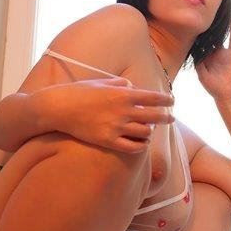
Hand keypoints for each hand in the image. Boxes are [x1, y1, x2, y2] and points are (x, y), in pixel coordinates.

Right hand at [53, 77, 174, 153]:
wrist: (59, 108)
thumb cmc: (79, 92)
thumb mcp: (101, 82)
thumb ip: (119, 84)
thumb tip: (132, 86)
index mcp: (123, 94)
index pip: (153, 98)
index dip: (166, 100)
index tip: (172, 102)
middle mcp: (123, 111)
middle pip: (154, 117)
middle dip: (166, 117)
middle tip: (171, 118)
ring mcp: (116, 127)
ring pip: (145, 133)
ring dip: (150, 131)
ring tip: (150, 130)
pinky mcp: (108, 141)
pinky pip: (132, 147)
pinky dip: (140, 146)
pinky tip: (141, 143)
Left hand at [195, 18, 230, 101]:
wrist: (227, 94)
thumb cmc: (213, 87)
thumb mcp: (203, 76)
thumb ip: (200, 66)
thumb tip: (196, 54)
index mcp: (203, 58)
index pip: (198, 44)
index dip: (194, 35)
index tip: (190, 25)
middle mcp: (212, 53)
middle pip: (208, 38)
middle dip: (205, 29)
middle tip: (202, 15)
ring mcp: (222, 53)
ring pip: (219, 37)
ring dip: (218, 28)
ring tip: (215, 15)